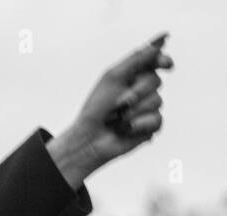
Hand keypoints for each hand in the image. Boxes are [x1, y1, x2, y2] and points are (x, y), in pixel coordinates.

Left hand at [48, 33, 171, 187]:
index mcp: (133, 76)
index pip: (156, 62)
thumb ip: (137, 58)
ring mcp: (149, 108)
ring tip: (117, 118)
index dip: (163, 61)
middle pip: (156, 81)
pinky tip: (125, 129)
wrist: (89, 137)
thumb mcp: (113, 77)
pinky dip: (139, 124)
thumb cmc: (96, 107)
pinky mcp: (151, 127)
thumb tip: (161, 39)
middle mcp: (143, 91)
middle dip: (136, 91)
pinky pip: (157, 119)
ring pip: (157, 101)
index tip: (165, 64)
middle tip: (118, 103)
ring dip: (133, 110)